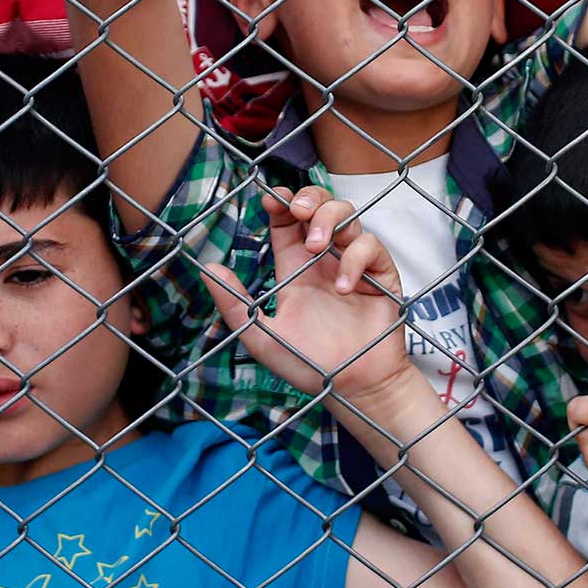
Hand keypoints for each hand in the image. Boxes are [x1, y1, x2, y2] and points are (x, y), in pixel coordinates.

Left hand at [198, 188, 410, 410]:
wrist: (352, 389)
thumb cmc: (308, 365)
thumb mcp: (262, 336)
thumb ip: (235, 304)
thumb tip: (206, 268)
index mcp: (294, 268)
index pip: (287, 221)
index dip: (281, 202)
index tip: (270, 199)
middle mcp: (324, 260)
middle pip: (320, 205)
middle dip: (309, 198)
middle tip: (298, 211)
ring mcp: (353, 264)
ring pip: (348, 215)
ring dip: (329, 221)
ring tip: (316, 247)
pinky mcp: (380, 275)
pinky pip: (371, 246)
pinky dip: (355, 259)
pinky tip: (342, 287)